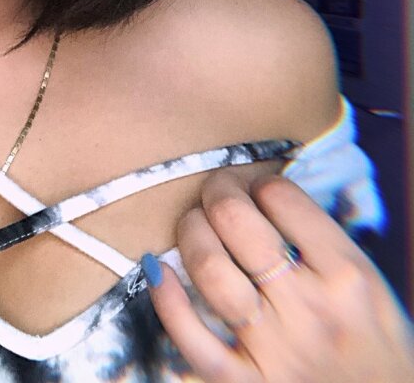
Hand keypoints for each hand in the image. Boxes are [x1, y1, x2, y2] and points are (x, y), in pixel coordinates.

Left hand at [145, 172, 413, 381]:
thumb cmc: (375, 342)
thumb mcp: (368, 282)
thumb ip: (321, 238)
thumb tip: (260, 190)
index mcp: (347, 276)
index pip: (281, 197)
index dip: (261, 182)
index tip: (258, 188)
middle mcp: (310, 310)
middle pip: (237, 223)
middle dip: (218, 191)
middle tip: (218, 191)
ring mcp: (275, 351)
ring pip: (210, 270)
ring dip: (191, 233)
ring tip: (195, 224)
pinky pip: (192, 338)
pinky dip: (167, 300)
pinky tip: (159, 270)